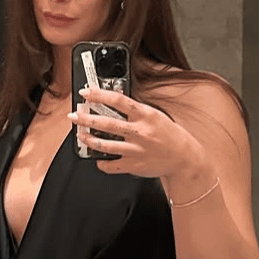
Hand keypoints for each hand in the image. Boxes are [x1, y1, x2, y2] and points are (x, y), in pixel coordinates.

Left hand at [70, 87, 209, 181]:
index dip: (99, 95)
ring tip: (80, 135)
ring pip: (104, 145)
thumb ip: (136, 111)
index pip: (119, 101)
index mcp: (146, 116)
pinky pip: (111, 165)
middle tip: (74, 115)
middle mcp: (140, 132)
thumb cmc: (170, 135)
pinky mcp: (133, 165)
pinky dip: (101, 162)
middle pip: (106, 124)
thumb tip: (114, 104)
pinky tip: (97, 158)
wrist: (184, 158)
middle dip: (86, 119)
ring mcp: (135, 150)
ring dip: (88, 140)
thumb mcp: (156, 116)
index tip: (86, 93)